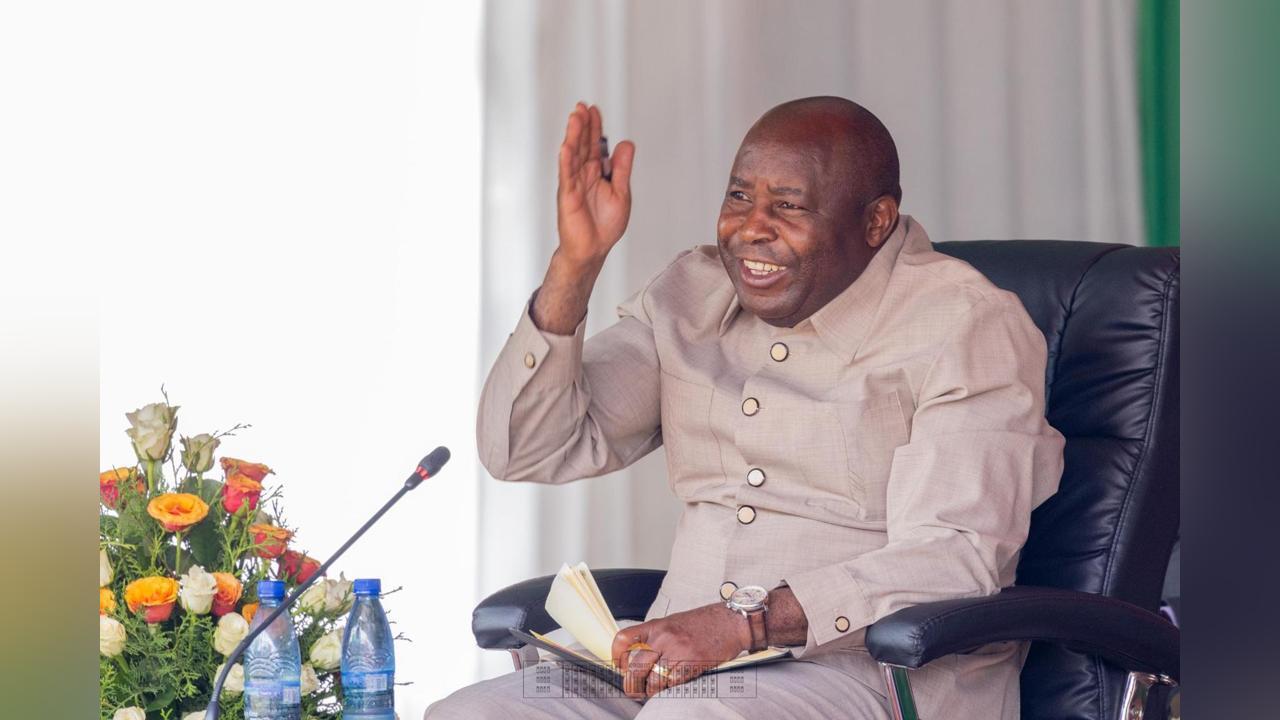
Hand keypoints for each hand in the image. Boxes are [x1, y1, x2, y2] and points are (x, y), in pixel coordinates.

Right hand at [556, 102, 635, 266]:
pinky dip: (566, 160)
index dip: (595, 127)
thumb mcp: (621, 192)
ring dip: (573, 136)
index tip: (594, 110)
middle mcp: (583, 175)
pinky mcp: (568, 195)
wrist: (593, 249)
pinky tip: (566, 145)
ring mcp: (574, 183)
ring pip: (573, 155)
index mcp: (597, 173)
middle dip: (583, 125)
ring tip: (575, 117)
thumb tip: (626, 143)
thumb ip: (622, 168)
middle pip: (582, 145)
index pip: (594, 145)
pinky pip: (567, 175)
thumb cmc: (604, 225)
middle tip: (582, 106)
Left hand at [610, 604, 747, 699]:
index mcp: (657, 625)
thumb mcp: (673, 623)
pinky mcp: (692, 664)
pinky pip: (672, 684)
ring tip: (655, 690)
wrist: (730, 622)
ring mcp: (678, 650)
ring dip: (651, 690)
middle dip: (632, 685)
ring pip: (652, 681)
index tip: (618, 667)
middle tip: (634, 690)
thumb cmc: (703, 623)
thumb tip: (638, 659)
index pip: (624, 639)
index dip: (616, 657)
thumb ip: (656, 638)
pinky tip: (673, 685)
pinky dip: (670, 689)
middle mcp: (664, 637)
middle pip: (634, 668)